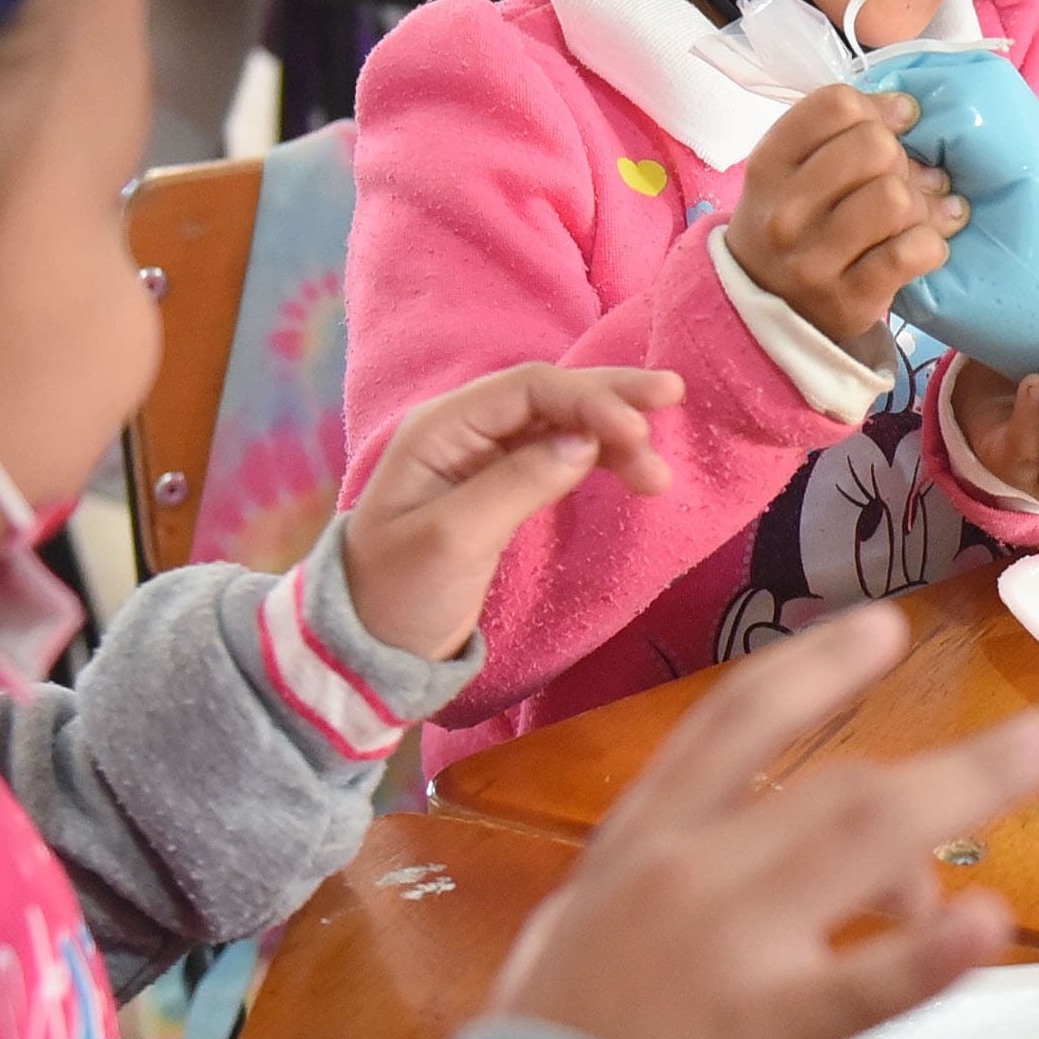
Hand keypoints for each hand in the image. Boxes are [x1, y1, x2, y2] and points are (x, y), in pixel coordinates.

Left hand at [339, 362, 683, 659]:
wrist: (365, 649)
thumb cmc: (398, 594)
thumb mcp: (454, 540)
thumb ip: (518, 484)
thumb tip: (584, 443)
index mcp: (442, 428)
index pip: (529, 389)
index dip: (590, 400)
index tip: (640, 433)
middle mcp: (464, 430)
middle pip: (550, 394)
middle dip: (612, 398)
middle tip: (673, 396)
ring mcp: (483, 458)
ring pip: (561, 425)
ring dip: (613, 437)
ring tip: (659, 472)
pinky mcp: (500, 488)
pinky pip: (558, 455)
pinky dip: (598, 458)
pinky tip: (629, 469)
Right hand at [491, 605, 1038, 1038]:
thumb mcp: (576, 931)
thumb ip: (646, 881)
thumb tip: (702, 849)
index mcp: (640, 842)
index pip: (733, 724)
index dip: (813, 670)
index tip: (884, 630)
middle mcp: (688, 871)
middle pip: (835, 785)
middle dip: (948, 759)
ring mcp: (728, 945)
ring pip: (863, 841)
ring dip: (965, 790)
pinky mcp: (761, 1031)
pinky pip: (860, 988)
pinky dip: (928, 958)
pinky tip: (988, 924)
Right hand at [729, 84, 960, 357]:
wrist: (768, 310)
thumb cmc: (792, 224)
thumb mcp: (792, 171)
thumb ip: (840, 133)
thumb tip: (909, 111)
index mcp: (769, 165)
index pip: (836, 105)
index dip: (876, 109)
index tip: (892, 126)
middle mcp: (785, 211)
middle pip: (873, 146)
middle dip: (899, 159)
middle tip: (899, 180)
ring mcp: (814, 261)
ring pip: (896, 198)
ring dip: (918, 205)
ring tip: (913, 217)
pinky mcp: (850, 299)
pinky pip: (912, 251)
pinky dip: (931, 243)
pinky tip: (926, 244)